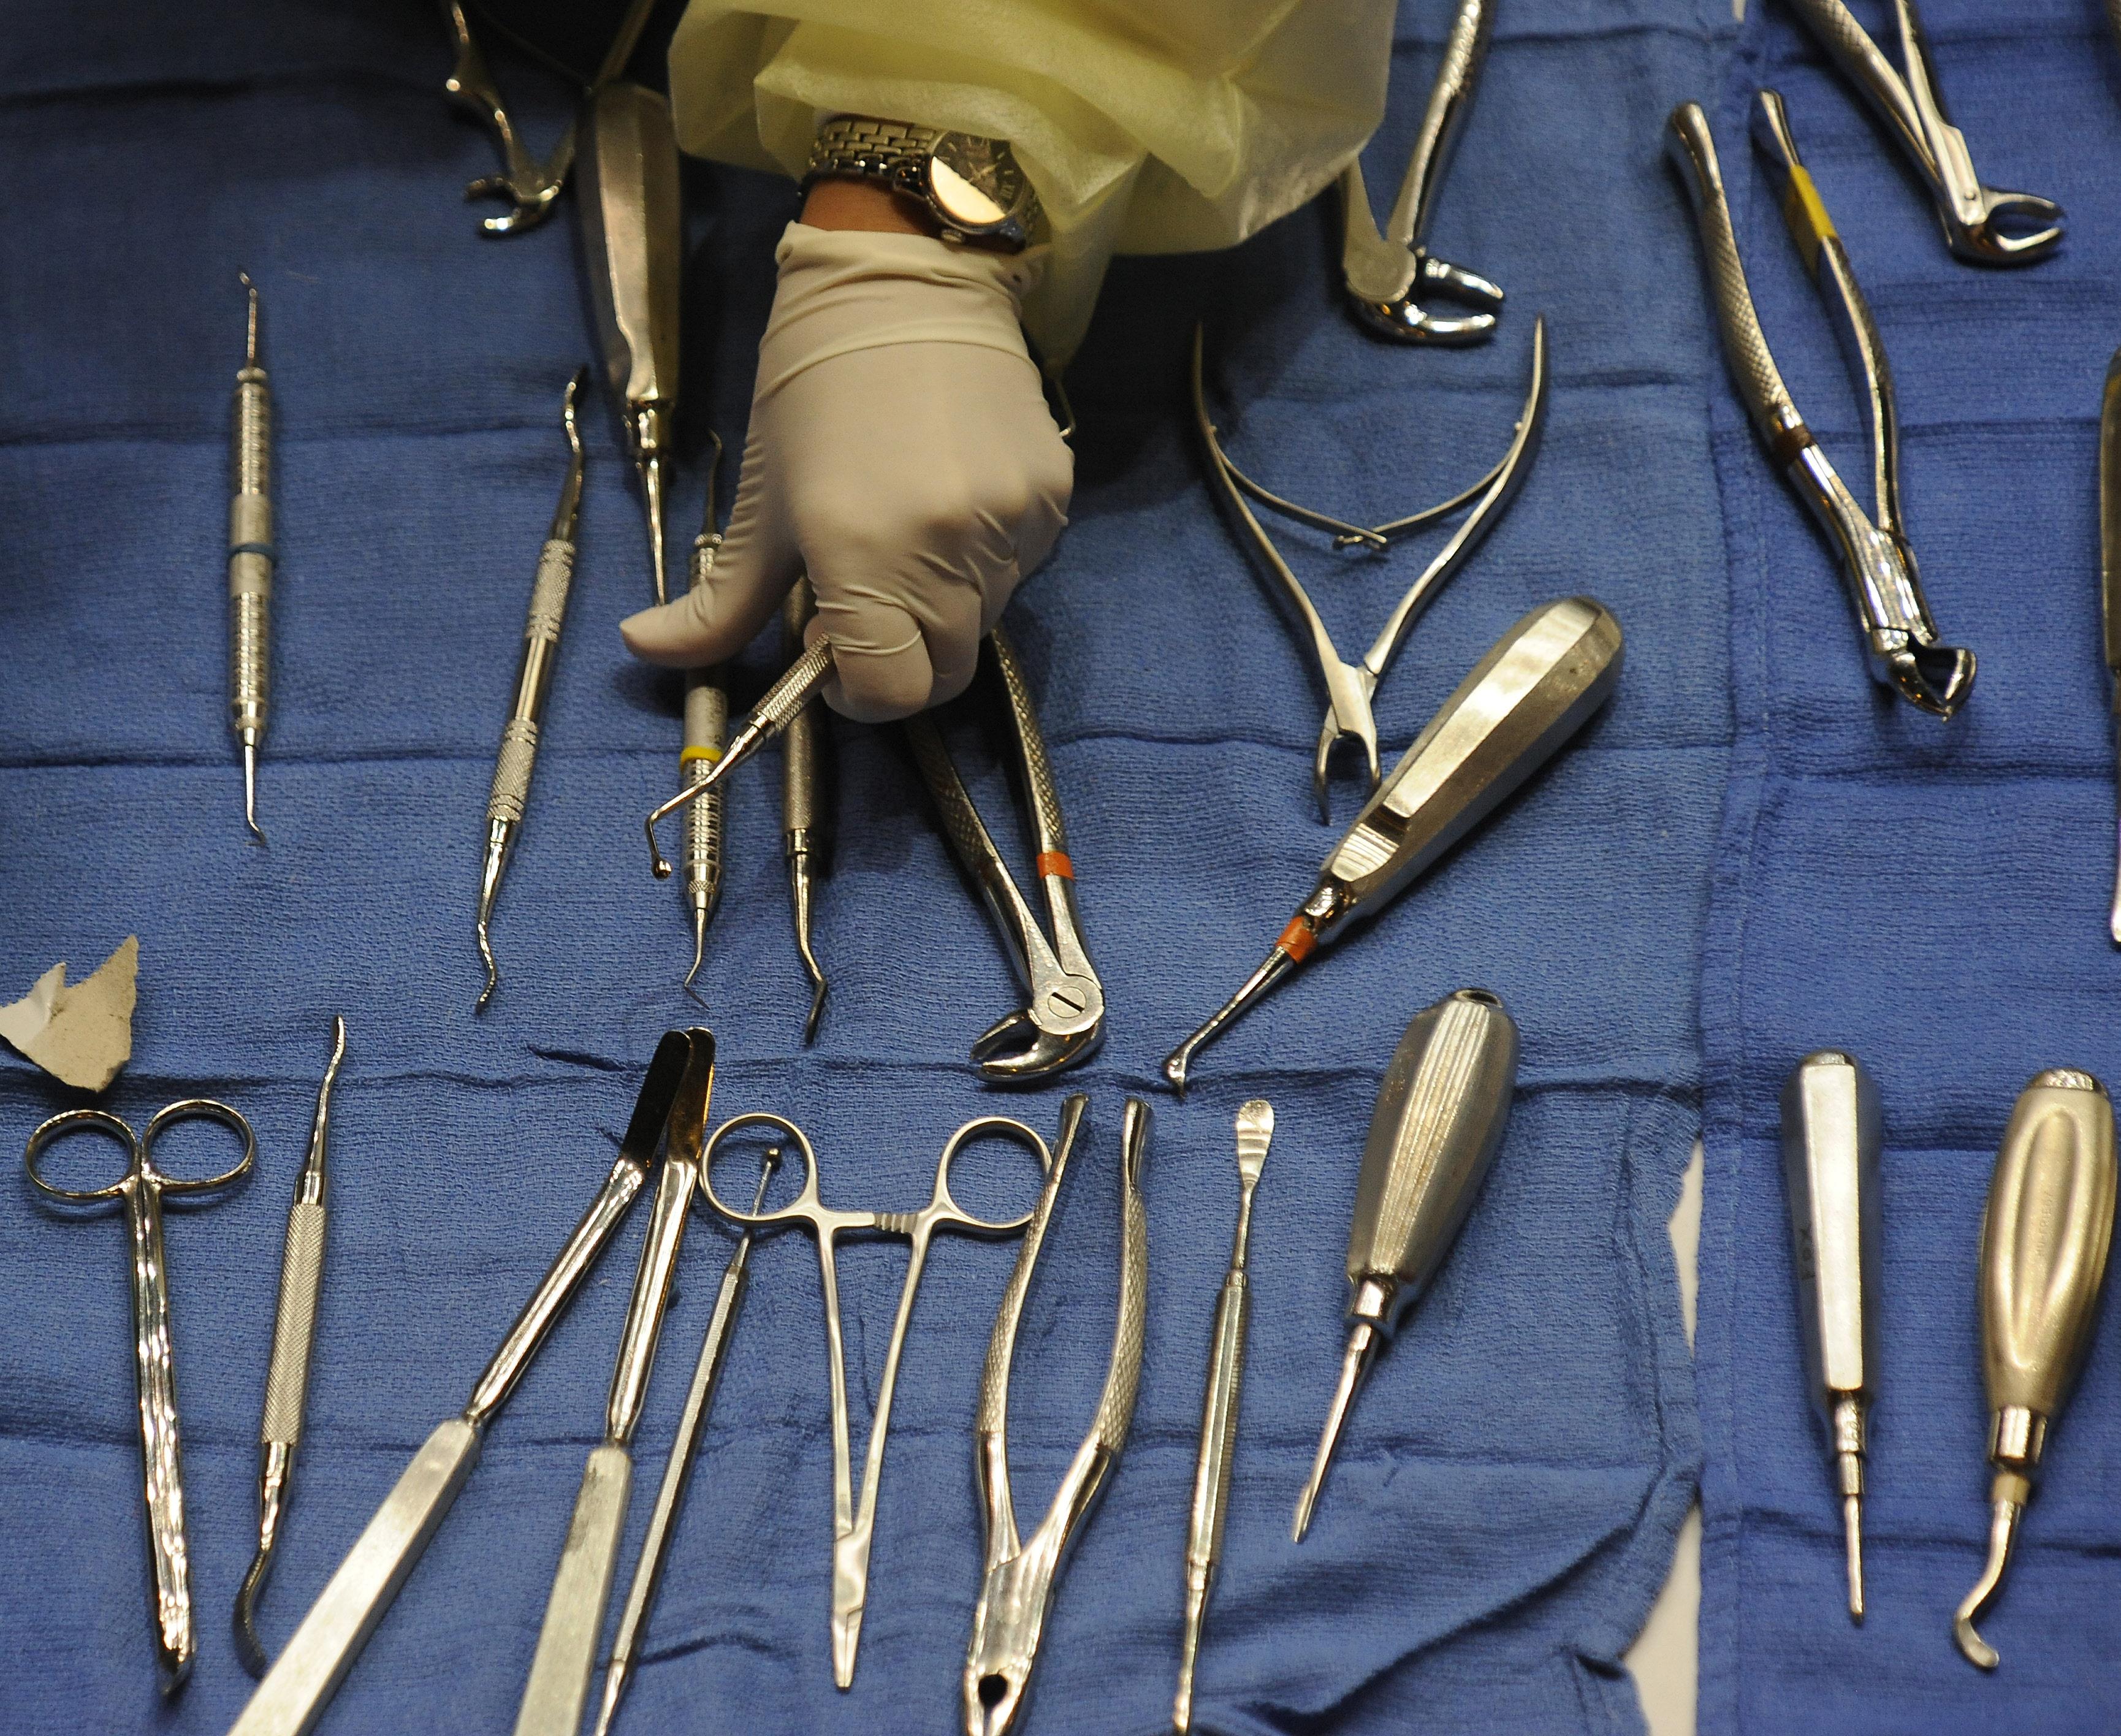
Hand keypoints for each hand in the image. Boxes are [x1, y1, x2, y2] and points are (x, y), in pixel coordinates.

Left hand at [619, 206, 1072, 720]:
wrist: (905, 282)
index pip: (893, 692)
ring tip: (903, 531)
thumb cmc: (814, 390)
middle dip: (902, 657)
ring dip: (940, 605)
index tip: (836, 661)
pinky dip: (980, 561)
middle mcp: (949, 549)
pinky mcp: (1051, 497)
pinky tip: (946, 497)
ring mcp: (1010, 525)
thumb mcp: (761, 503)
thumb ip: (715, 602)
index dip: (862, 697)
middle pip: (944, 671)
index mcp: (866, 555)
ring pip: (982, 621)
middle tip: (860, 599)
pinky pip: (1017, 568)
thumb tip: (643, 650)